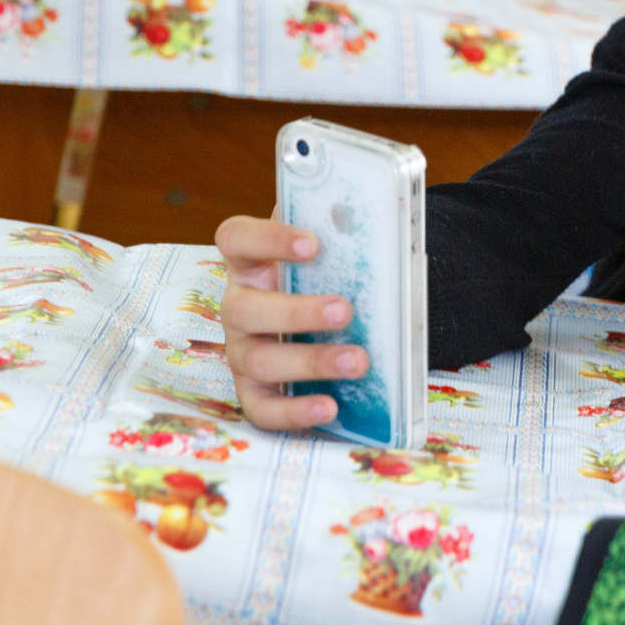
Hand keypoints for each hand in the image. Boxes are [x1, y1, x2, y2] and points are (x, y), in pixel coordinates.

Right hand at [216, 212, 364, 431]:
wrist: (331, 318)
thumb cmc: (328, 279)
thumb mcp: (334, 253)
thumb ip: (346, 234)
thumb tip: (388, 214)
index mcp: (252, 262)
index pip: (236, 238)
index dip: (267, 238)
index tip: (314, 244)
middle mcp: (238, 306)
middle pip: (246, 309)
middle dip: (297, 312)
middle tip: (345, 311)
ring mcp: (242, 351)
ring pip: (260, 360)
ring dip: (310, 361)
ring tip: (358, 360)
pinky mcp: (254, 392)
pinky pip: (263, 408)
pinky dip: (295, 411)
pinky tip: (330, 406)